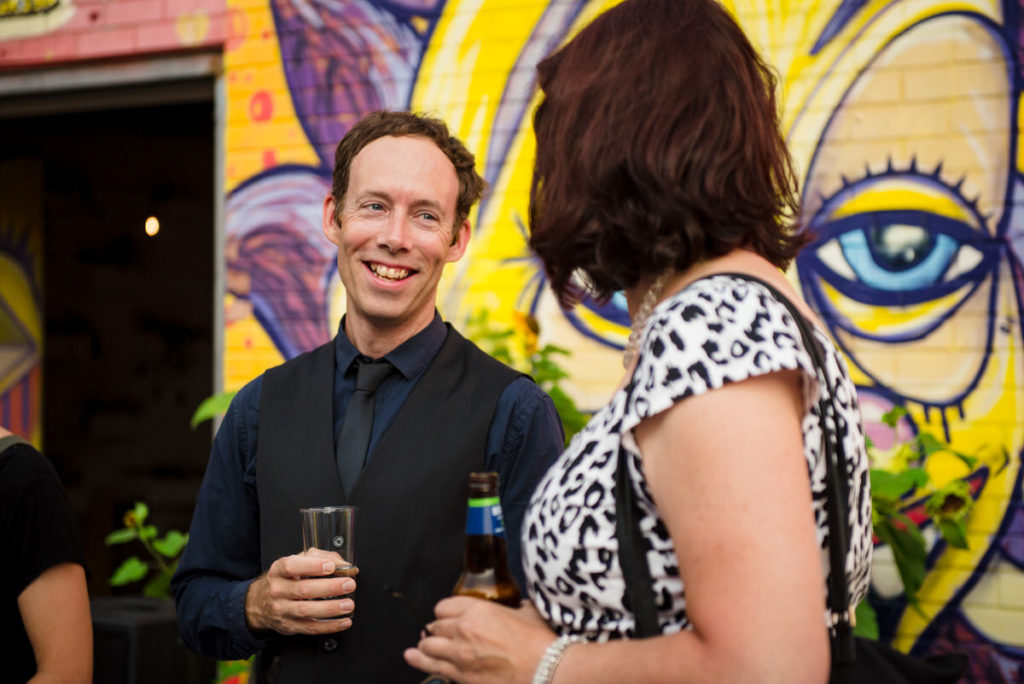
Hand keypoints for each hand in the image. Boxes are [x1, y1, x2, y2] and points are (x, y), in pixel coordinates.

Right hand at [244, 548, 357, 634]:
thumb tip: (343, 564)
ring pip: (306, 610)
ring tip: (348, 604)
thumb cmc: (284, 579)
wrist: (260, 602)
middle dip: (329, 587)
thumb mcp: (296, 562)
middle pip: (303, 589)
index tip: (330, 566)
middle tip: (348, 584)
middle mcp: (278, 590)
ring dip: (330, 608)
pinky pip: (310, 628)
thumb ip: (319, 557)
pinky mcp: (289, 626)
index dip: (312, 566)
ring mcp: (282, 610)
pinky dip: (329, 626)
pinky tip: (343, 621)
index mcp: (279, 570)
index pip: (292, 566)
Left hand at [404, 597, 554, 683]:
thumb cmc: (539, 643)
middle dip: (436, 630)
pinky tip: (412, 657)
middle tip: (438, 633)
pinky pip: (432, 666)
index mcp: (478, 609)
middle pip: (435, 626)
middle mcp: (464, 629)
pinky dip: (420, 661)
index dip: (445, 612)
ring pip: (428, 646)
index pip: (445, 606)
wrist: (545, 670)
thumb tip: (514, 607)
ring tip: (421, 646)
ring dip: (425, 645)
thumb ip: (512, 607)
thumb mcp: (526, 612)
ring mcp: (460, 655)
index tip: (446, 616)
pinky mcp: (462, 676)